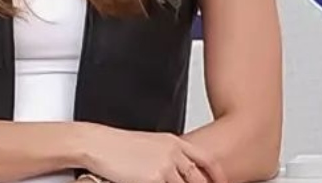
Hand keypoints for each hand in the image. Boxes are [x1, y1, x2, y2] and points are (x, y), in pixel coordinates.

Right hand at [80, 125, 226, 182]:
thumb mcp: (149, 145)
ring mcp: (165, 166)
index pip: (206, 159)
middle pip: (199, 177)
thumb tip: (174, 169)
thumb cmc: (117, 145)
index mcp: (174, 142)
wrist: (98, 143)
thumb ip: (166, 155)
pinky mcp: (154, 179)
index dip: (217, 173)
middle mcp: (174, 153)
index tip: (222, 181)